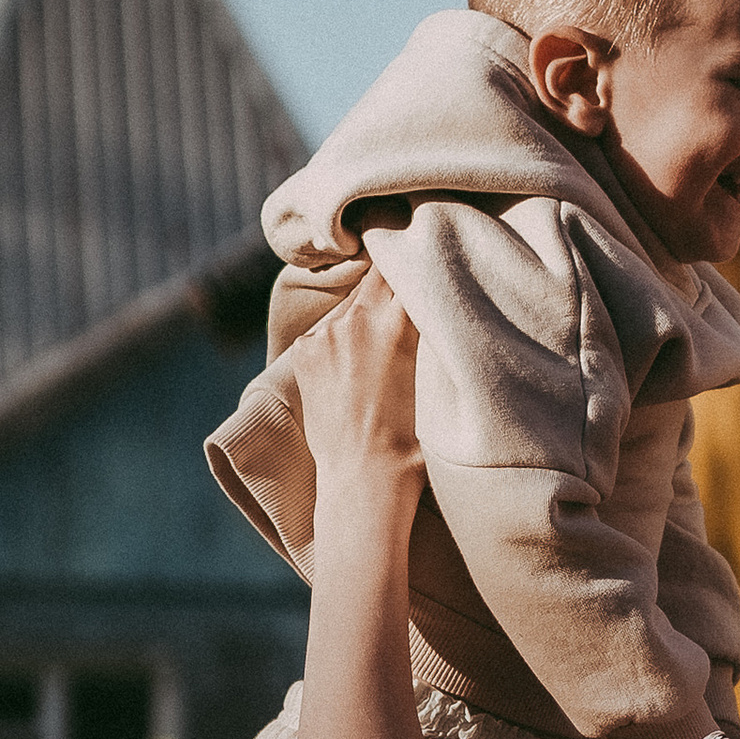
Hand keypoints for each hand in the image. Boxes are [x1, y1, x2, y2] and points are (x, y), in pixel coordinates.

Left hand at [296, 272, 423, 500]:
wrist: (365, 476)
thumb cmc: (414, 436)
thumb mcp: (434, 373)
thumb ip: (429, 330)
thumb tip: (430, 301)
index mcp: (398, 322)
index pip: (407, 268)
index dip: (417, 262)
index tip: (425, 262)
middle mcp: (357, 318)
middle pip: (378, 277)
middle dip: (392, 279)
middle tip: (405, 289)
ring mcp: (327, 334)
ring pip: (352, 303)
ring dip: (365, 313)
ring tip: (377, 345)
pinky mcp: (305, 350)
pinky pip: (328, 329)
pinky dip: (341, 338)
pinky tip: (352, 367)